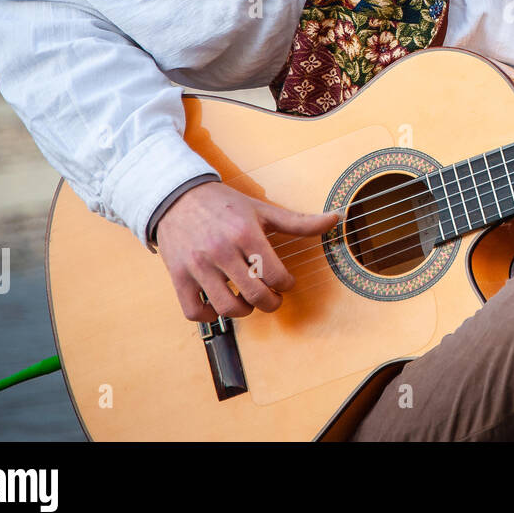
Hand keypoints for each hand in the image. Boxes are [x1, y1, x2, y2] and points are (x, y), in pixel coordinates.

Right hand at [155, 181, 338, 322]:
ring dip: (244, 311)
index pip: (276, 275)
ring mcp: (197, 265)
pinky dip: (210, 315)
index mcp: (245, 233)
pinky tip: (220, 303)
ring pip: (227, 307)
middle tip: (273, 298)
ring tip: (248, 300)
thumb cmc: (225, 204)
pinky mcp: (178, 276)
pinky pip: (195, 311)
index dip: (287, 283)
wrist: (177, 196)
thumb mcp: (263, 210)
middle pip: (255, 295)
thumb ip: (299, 222)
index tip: (285, 281)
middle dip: (272, 302)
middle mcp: (221, 250)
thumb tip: (336, 218)